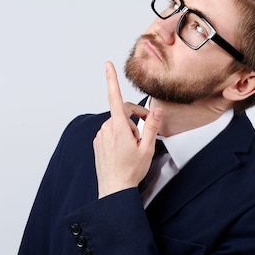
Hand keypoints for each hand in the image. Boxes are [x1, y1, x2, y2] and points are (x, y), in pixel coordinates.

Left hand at [93, 61, 162, 197]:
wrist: (114, 189)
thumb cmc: (131, 171)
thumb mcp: (147, 148)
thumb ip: (152, 126)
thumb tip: (157, 109)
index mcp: (119, 127)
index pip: (115, 97)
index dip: (112, 79)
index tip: (108, 64)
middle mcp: (106, 128)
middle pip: (122, 112)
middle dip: (135, 117)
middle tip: (146, 132)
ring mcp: (100, 136)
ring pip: (117, 123)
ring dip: (127, 129)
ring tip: (134, 147)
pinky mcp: (97, 142)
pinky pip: (110, 132)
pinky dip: (119, 136)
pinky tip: (124, 151)